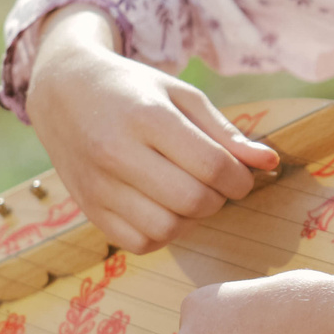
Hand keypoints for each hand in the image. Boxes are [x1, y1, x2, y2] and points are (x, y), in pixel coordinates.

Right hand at [24, 6, 282, 251]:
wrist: (64, 91)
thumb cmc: (133, 90)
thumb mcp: (181, 95)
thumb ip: (226, 132)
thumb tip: (269, 162)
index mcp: (147, 117)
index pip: (213, 167)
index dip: (241, 179)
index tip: (241, 175)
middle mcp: (117, 153)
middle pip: (193, 201)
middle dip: (219, 199)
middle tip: (215, 184)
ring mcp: (98, 186)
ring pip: (167, 229)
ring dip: (192, 219)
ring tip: (188, 194)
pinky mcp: (89, 210)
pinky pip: (140, 243)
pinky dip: (162, 234)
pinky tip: (163, 208)